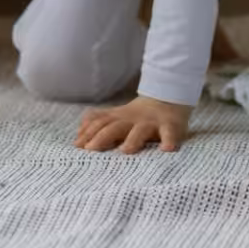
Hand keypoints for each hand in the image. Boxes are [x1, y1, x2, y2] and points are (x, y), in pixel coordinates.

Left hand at [75, 96, 190, 153]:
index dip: (88, 133)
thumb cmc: (140, 115)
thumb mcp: (119, 115)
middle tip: (91, 149)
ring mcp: (152, 123)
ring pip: (141, 130)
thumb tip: (79, 132)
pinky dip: (170, 141)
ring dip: (133, 140)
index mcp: (120, 118)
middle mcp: (133, 120)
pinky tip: (167, 150)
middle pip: (115, 127)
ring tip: (126, 150)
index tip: (77, 145)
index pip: (100, 124)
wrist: (169, 97)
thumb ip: (100, 120)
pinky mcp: (171, 127)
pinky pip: (171, 134)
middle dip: (102, 137)